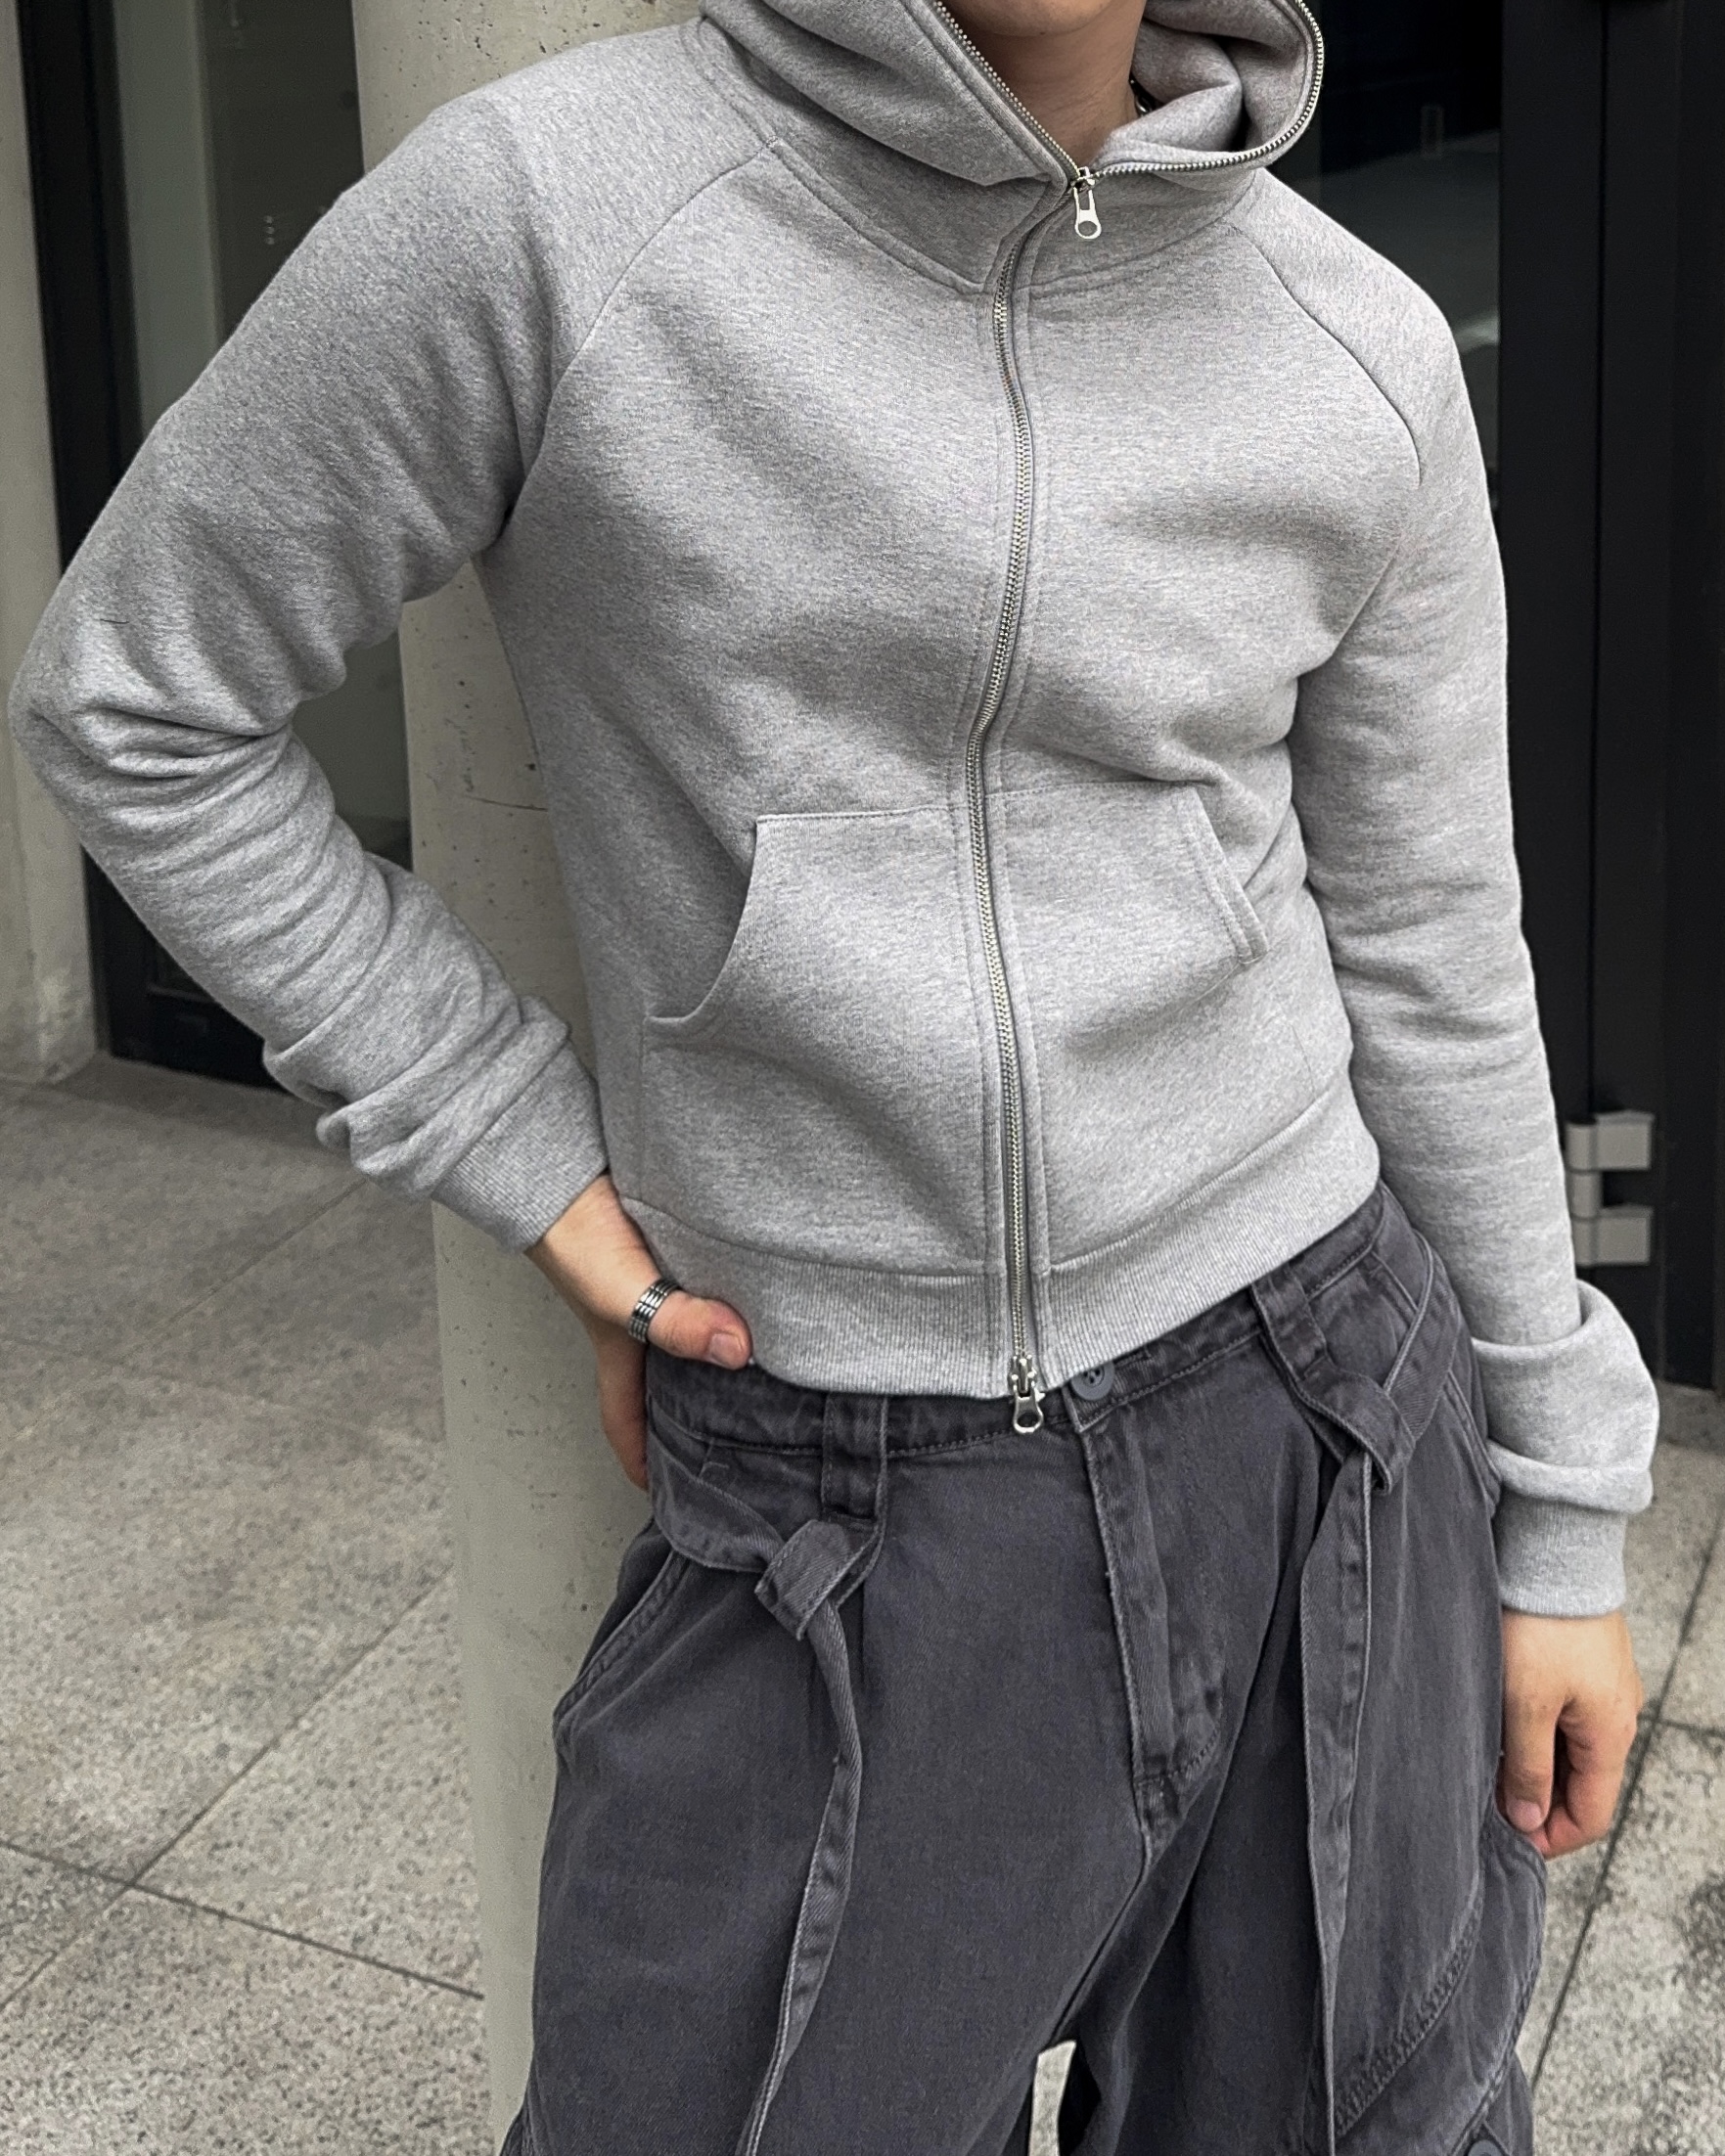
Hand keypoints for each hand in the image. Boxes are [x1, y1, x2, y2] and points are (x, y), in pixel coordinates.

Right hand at [527, 1174, 750, 1489]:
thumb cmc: (570, 1232)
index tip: (662, 1494)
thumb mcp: (621, 1291)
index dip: (641, 1461)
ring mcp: (654, 1282)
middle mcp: (639, 1319)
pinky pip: (703, 1282)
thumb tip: (737, 1350)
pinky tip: (755, 1288)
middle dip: (691, 1414)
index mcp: (618, 1346)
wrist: (559, 1158)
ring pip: (689, 1330)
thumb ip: (676, 1323)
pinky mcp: (670, 1243)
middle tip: (740, 1436)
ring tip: (764, 1366)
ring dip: (716, 1346)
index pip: (625, 1419)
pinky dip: (725, 1293)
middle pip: (665, 1381)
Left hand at [1498, 1608, 1642, 1858]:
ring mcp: (1604, 1689)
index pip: (1591, 1815)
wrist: (1555, 1552)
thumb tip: (1529, 1821)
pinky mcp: (1586, 1665)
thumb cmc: (1541, 1624)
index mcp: (1611, 1735)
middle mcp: (1617, 1716)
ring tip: (1489, 1760)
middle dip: (1538, 1801)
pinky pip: (1566, 1716)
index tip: (1509, 1839)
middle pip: (1582, 1784)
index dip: (1550, 1836)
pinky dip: (1537, 1731)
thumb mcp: (1525, 1704)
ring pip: (1571, 1750)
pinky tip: (1502, 1722)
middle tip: (1489, 1800)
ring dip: (1534, 1764)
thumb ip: (1529, 1768)